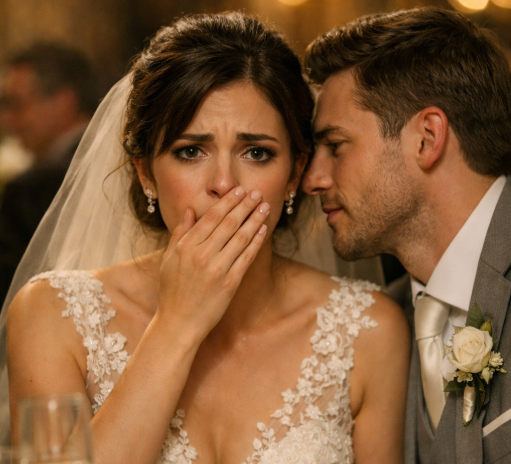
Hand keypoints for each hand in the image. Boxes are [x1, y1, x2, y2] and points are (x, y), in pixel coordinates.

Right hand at [156, 186, 269, 340]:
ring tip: (264, 207)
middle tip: (257, 193)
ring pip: (240, 238)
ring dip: (254, 220)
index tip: (239, 190)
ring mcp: (217, 269)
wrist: (179, 323)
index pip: (211, 217)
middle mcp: (202, 255)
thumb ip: (180, 233)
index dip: (227, 202)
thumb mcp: (168, 259)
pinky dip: (256, 242)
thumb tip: (189, 210)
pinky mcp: (230, 283)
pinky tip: (263, 230)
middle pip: (228, 223)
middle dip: (245, 205)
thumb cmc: (171, 291)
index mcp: (186, 246)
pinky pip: (246, 258)